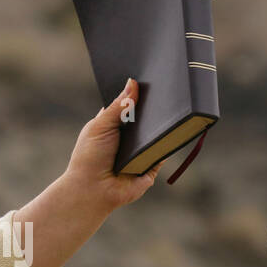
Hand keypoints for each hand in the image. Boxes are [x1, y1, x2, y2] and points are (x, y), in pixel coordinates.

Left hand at [62, 77, 166, 211]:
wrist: (93, 190)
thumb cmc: (90, 157)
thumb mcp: (100, 125)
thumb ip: (118, 105)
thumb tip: (133, 82)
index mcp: (115, 125)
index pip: (131, 105)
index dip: (141, 93)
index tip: (153, 76)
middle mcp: (130, 138)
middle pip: (148, 117)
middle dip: (157, 106)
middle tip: (170, 86)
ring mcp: (142, 152)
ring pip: (159, 133)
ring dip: (165, 122)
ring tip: (176, 102)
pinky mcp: (152, 165)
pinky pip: (165, 150)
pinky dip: (170, 141)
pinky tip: (177, 127)